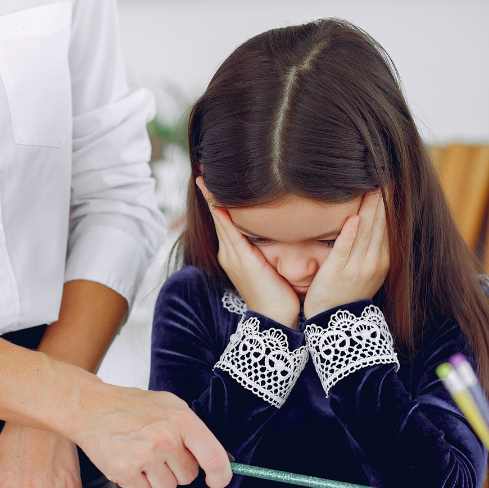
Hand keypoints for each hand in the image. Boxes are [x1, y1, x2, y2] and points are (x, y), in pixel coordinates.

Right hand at [71, 383, 231, 487]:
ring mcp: (144, 456)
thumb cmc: (129, 405)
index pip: (214, 456)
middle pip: (188, 477)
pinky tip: (128, 462)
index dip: (221, 474)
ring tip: (140, 455)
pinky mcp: (124, 472)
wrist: (90, 406)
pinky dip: (136, 483)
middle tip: (157, 451)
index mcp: (181, 419)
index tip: (218, 480)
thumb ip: (191, 429)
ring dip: (155, 477)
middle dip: (175, 469)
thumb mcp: (168, 405)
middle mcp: (165, 438)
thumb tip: (216, 457)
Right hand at [197, 178, 299, 328]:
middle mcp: (228, 252)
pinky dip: (221, 212)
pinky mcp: (240, 259)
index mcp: (235, 253)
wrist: (276, 317)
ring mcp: (231, 256)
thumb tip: (284, 228)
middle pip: (218, 216)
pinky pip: (228, 229)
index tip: (214, 180)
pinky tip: (216, 198)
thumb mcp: (273, 264)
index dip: (218, 200)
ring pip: (220, 219)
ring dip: (212, 198)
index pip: (225, 220)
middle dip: (210, 193)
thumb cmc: (280, 293)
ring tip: (205, 177)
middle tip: (204, 170)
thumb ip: (272, 246)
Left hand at [303, 189, 389, 318]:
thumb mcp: (366, 269)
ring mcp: (356, 268)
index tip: (391, 180)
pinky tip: (353, 218)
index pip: (388, 226)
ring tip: (373, 187)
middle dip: (383, 200)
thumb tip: (370, 219)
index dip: (390, 203)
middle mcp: (374, 262)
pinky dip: (349, 234)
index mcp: (382, 259)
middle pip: (380, 225)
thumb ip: (370, 246)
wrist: (334, 322)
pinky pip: (344, 250)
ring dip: (370, 209)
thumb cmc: (346, 291)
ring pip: (365, 233)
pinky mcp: (337, 273)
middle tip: (384, 173)